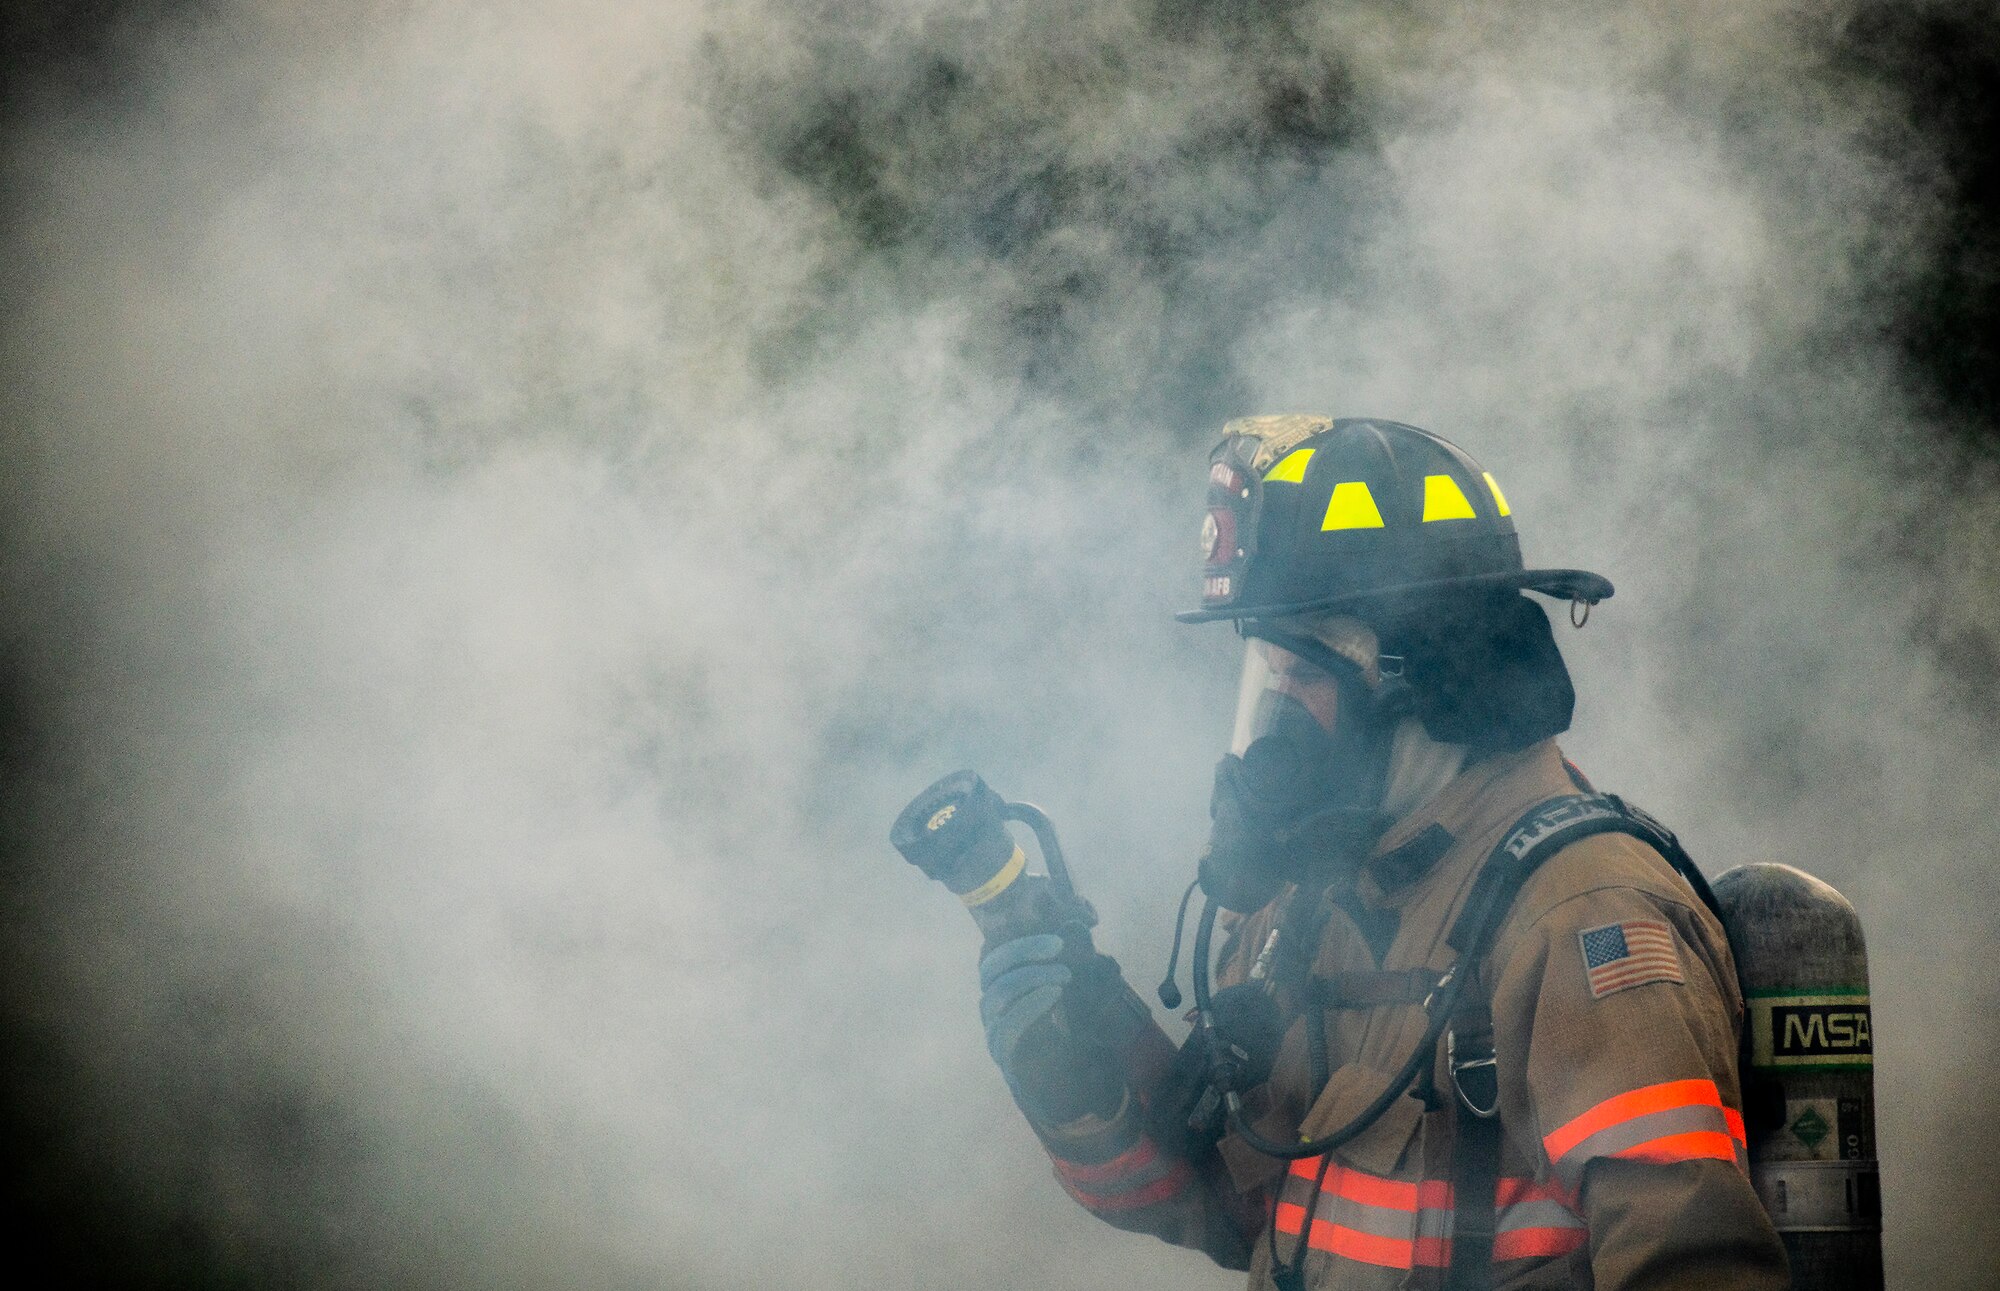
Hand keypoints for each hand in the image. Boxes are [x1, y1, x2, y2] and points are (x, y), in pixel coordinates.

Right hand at [979, 933, 1069, 1080]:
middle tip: (1057, 948)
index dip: (1019, 943)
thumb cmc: (1069, 1041)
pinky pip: (1008, 1027)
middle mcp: (993, 1010)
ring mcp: (995, 1034)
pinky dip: (1029, 1006)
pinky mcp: (1005, 1057)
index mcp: (1004, 993)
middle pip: (991, 970)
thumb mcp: (1071, 1000)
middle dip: (1022, 952)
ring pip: (997, 995)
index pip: (995, 958)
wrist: (1073, 1092)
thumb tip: (1079, 931)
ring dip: (1030, 976)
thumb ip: (1065, 971)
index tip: (1054, 939)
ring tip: (1063, 975)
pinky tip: (1053, 996)